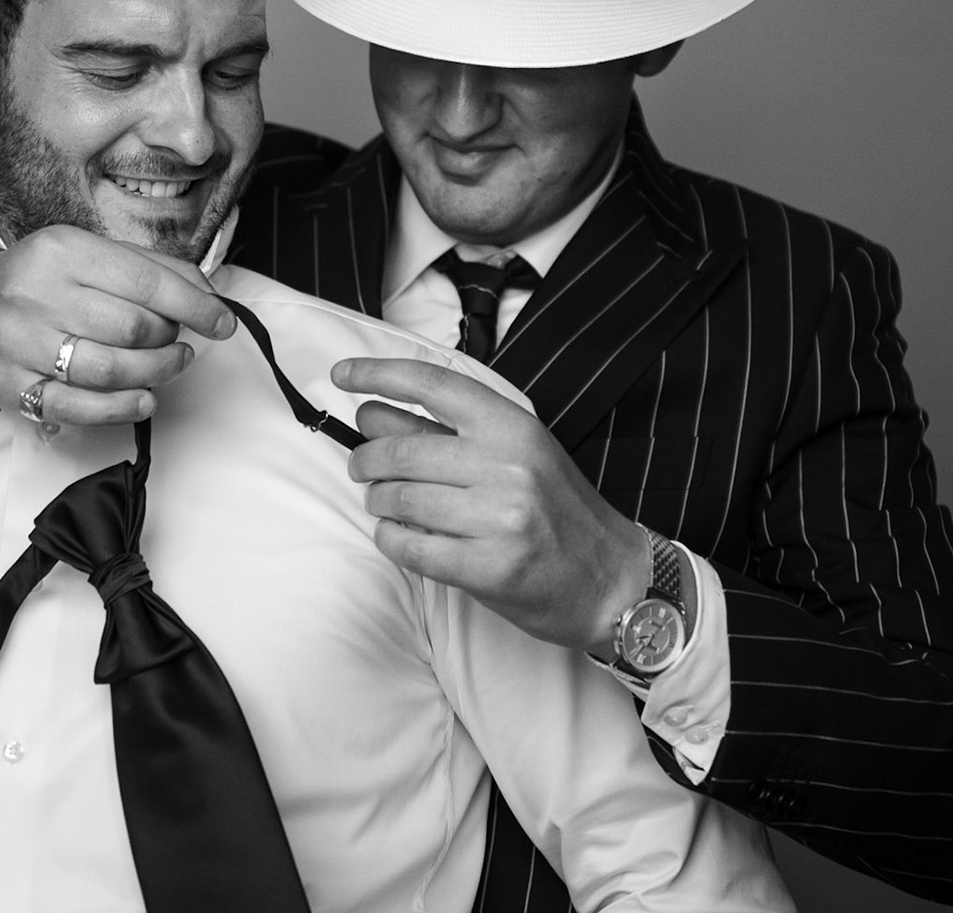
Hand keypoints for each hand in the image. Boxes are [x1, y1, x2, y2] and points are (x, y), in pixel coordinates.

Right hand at [0, 226, 235, 423]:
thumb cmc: (41, 281)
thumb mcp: (88, 255)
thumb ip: (148, 269)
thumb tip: (206, 294)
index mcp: (62, 250)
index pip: (145, 282)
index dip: (195, 305)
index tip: (222, 322)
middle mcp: (35, 293)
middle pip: (132, 329)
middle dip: (169, 340)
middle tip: (178, 341)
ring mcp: (20, 343)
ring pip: (110, 371)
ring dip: (155, 374)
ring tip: (168, 366)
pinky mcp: (12, 385)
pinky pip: (79, 408)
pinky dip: (121, 408)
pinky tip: (143, 399)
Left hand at [333, 357, 651, 657]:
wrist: (610, 577)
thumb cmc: (558, 511)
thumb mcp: (516, 453)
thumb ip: (448, 433)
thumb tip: (372, 412)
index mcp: (513, 427)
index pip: (432, 385)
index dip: (378, 374)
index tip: (343, 374)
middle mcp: (507, 466)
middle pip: (400, 451)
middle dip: (366, 460)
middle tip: (362, 468)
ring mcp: (499, 518)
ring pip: (399, 499)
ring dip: (379, 502)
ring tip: (386, 504)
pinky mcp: (488, 567)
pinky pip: (409, 547)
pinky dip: (391, 540)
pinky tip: (398, 536)